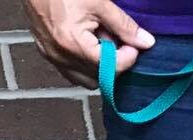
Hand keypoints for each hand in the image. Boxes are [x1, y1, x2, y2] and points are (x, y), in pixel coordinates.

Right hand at [22, 0, 154, 88]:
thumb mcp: (99, 3)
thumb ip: (124, 26)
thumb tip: (145, 42)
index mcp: (73, 45)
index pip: (111, 68)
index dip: (128, 57)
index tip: (133, 44)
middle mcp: (60, 56)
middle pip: (100, 76)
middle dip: (113, 60)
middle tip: (115, 38)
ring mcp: (51, 56)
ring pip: (86, 79)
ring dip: (99, 65)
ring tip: (100, 39)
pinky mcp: (46, 52)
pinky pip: (72, 71)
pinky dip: (84, 63)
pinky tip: (87, 42)